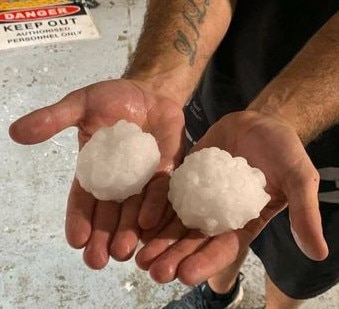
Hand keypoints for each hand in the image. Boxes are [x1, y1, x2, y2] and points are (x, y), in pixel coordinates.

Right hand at [9, 79, 184, 268]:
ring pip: (134, 210)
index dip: (79, 220)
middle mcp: (119, 181)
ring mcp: (144, 179)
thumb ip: (54, 119)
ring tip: (122, 252)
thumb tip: (16, 132)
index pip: (84, 200)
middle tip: (98, 261)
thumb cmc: (113, 99)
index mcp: (95, 171)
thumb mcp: (81, 105)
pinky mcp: (166, 171)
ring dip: (127, 231)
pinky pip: (161, 191)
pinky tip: (147, 223)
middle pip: (109, 214)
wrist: (150, 91)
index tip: (76, 241)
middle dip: (103, 237)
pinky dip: (154, 206)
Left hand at [136, 110, 328, 284]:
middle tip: (153, 272)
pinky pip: (168, 195)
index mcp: (244, 222)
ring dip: (159, 241)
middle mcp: (220, 215)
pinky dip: (154, 209)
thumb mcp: (299, 178)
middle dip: (174, 257)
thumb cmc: (284, 150)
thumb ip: (306, 213)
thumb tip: (320, 254)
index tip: (186, 275)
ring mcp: (201, 197)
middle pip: (194, 241)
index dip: (206, 262)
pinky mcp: (187, 177)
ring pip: (176, 223)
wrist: (262, 121)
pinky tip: (137, 222)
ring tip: (138, 256)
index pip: (224, 248)